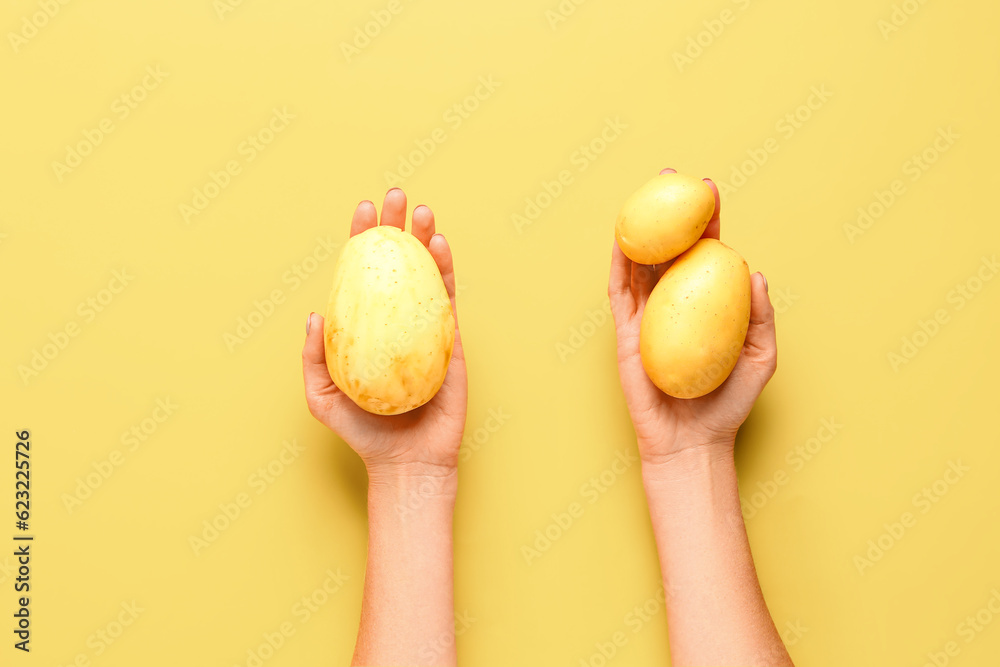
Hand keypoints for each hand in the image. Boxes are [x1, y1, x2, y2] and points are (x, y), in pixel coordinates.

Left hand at [302, 188, 467, 481]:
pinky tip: (440, 245)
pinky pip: (449, 299)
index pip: (362, 273)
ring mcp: (426, 326)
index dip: (362, 238)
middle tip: (395, 195)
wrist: (407, 460)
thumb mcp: (321, 397)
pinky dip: (445, 269)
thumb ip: (314, 358)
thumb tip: (315, 312)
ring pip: (426, 273)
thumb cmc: (363, 432)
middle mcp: (396, 320)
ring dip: (425, 237)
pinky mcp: (451, 339)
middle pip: (396, 263)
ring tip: (421, 209)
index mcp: (366, 327)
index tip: (361, 210)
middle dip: (396, 225)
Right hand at [609, 168, 776, 464]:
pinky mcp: (625, 333)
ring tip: (645, 196)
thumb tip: (754, 272)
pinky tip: (622, 241)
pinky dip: (619, 265)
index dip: (707, 221)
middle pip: (670, 248)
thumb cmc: (728, 404)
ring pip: (641, 264)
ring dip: (641, 228)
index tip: (711, 191)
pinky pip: (619, 293)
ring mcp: (648, 316)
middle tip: (673, 177)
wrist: (692, 441)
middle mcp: (675, 304)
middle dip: (670, 210)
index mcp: (707, 305)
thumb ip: (760, 316)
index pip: (706, 254)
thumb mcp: (760, 357)